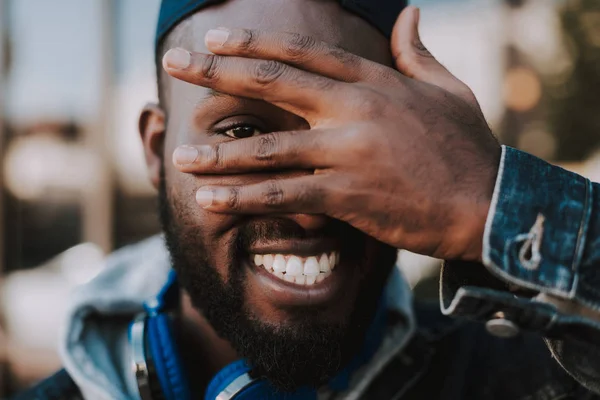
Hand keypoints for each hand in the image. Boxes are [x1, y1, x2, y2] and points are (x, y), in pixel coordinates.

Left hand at [163, 6, 500, 260]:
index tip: (216, 38)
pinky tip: (209, 198)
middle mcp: (354, 110)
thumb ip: (418, 51)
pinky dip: (243, 198)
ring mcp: (348, 152)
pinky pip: (284, 195)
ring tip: (179, 154)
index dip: (256, 42)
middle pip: (274, 83)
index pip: (304, 52)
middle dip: (219, 72)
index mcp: (375, 81)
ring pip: (270, 147)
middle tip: (176, 64)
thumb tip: (408, 13)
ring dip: (220, 151)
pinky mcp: (348, 195)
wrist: (488, 202)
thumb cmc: (466, 145)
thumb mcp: (448, 88)